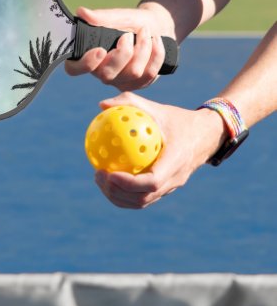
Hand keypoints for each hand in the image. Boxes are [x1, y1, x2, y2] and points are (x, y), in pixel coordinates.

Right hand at [65, 5, 174, 90]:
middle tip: (128, 35)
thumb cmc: (131, 22)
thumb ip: (101, 17)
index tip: (100, 50)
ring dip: (143, 48)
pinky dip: (156, 53)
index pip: (74, 69)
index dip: (85, 64)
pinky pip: (149, 74)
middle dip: (123, 53)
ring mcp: (120, 81)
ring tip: (145, 32)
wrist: (156, 26)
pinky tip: (156, 41)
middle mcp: (101, 73)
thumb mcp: (118, 16)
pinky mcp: (138, 84)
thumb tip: (81, 12)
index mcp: (89, 56)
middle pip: (107, 75)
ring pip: (133, 73)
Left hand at [93, 92, 227, 208]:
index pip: (152, 182)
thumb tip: (102, 105)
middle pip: (143, 198)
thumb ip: (130, 103)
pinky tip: (109, 178)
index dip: (129, 183)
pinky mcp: (166, 189)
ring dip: (118, 196)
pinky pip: (143, 197)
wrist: (206, 135)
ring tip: (100, 179)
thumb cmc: (178, 119)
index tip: (109, 173)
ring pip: (142, 202)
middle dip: (117, 192)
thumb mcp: (157, 108)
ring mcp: (171, 187)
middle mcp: (175, 179)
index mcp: (176, 161)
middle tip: (98, 175)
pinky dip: (124, 194)